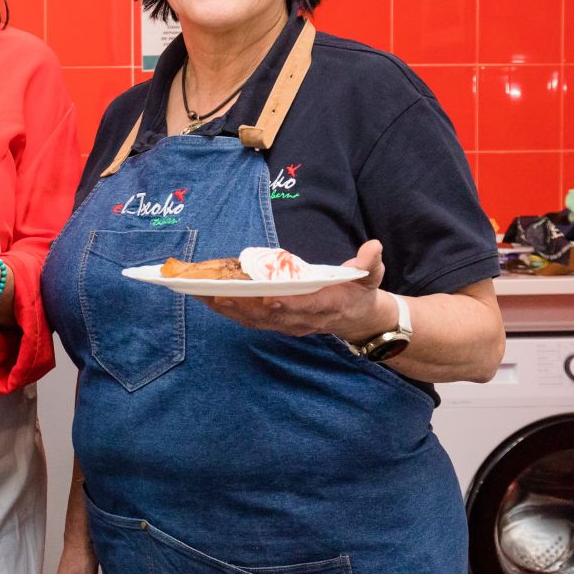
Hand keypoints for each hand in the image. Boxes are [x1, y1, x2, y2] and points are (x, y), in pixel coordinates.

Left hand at [201, 238, 395, 342]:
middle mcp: (301, 320)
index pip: (304, 308)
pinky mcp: (275, 323)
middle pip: (267, 315)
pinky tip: (206, 298)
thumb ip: (370, 263)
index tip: (269, 297)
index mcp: (325, 306)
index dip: (287, 304)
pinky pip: (248, 319)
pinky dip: (227, 310)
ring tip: (200, 293)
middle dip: (241, 305)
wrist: (355, 319)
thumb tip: (373, 248)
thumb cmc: (358, 293)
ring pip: (252, 319)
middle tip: (215, 292)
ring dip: (226, 308)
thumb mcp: (371, 277)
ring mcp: (286, 324)